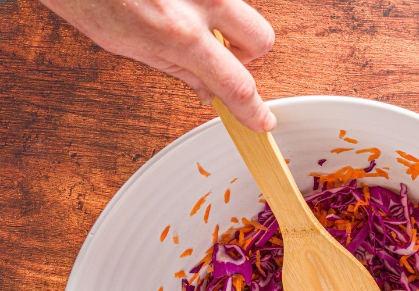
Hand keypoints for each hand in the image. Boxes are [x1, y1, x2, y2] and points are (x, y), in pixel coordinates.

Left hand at [39, 0, 275, 130]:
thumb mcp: (126, 44)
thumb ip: (176, 65)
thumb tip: (204, 86)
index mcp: (179, 33)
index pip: (237, 84)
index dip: (253, 110)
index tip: (261, 121)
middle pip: (259, 38)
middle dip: (246, 53)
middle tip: (219, 57)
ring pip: (240, 9)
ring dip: (225, 22)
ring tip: (191, 24)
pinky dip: (201, 2)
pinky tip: (175, 3)